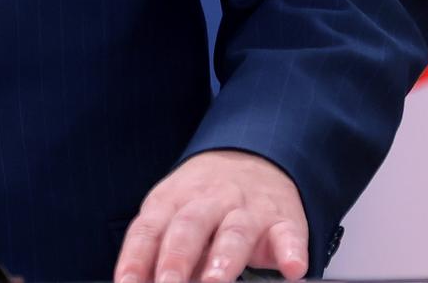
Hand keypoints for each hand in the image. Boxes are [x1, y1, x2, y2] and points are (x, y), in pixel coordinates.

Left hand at [114, 149, 307, 282]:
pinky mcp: (283, 221)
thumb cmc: (205, 199)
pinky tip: (291, 268)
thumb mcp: (173, 212)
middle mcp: (210, 201)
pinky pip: (288, 234)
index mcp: (174, 199)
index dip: (135, 259)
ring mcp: (248, 210)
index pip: (149, 229)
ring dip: (225, 257)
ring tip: (215, 282)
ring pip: (235, 231)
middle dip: (176, 259)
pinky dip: (291, 251)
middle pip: (189, 226)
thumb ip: (156, 249)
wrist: (255, 157)